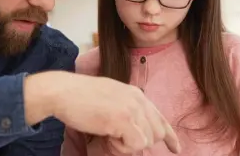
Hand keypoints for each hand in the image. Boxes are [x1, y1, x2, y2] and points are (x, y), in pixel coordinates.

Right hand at [24, 71, 180, 153]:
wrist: (62, 91)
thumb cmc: (79, 97)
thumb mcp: (109, 99)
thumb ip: (125, 112)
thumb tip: (135, 134)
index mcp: (135, 94)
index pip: (160, 117)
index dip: (169, 136)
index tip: (176, 149)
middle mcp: (138, 99)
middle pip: (156, 133)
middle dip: (138, 143)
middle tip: (113, 139)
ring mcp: (132, 108)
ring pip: (147, 141)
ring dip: (126, 146)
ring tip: (107, 136)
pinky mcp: (123, 119)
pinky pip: (135, 145)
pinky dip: (120, 148)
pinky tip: (106, 137)